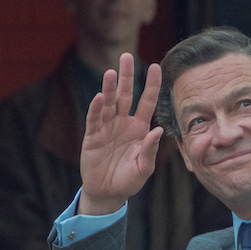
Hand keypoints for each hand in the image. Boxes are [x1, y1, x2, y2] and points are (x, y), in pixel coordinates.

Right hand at [80, 54, 163, 215]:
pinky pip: (95, 119)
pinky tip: (98, 97)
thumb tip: (158, 130)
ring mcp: (107, 127)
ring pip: (108, 103)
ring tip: (110, 72)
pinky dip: (96, 108)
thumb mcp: (143, 168)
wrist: (107, 193)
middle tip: (127, 56)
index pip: (146, 101)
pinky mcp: (92, 136)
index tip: (155, 66)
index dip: (151, 85)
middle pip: (125, 94)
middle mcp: (123, 123)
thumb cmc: (129, 180)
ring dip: (109, 88)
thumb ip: (150, 150)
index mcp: (140, 128)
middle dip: (127, 76)